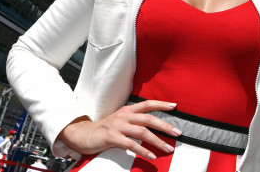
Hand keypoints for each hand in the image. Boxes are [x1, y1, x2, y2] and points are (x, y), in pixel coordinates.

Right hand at [57, 100, 181, 158]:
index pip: (147, 104)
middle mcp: (124, 116)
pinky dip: (143, 151)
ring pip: (142, 132)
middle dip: (165, 126)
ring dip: (157, 141)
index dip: (161, 104)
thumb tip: (152, 125)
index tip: (174, 106)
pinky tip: (151, 156)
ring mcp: (118, 126)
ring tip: (168, 148)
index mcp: (127, 110)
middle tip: (177, 133)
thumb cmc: (104, 129)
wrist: (82, 134)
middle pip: (149, 118)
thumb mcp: (120, 121)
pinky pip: (131, 144)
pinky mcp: (112, 137)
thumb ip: (134, 121)